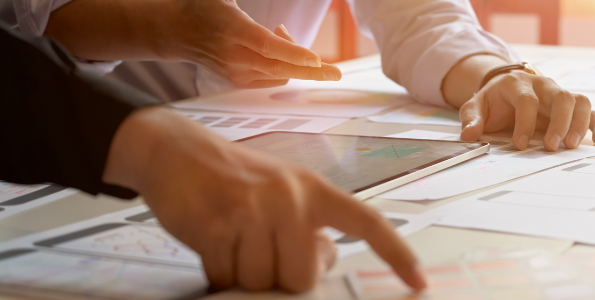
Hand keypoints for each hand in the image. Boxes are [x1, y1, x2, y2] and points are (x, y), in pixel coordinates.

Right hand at [102, 107, 425, 291]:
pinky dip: (217, 271)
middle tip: (257, 251)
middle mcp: (290, 196)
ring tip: (232, 241)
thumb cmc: (234, 178)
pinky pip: (226, 276)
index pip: (366, 223)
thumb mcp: (282, 192)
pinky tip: (213, 243)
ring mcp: (254, 209)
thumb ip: (309, 226)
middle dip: (278, 278)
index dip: (395, 253)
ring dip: (242, 274)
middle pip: (301, 277)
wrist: (176, 149)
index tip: (418, 281)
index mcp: (313, 189)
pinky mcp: (218, 224)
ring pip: (261, 282)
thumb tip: (326, 261)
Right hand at [162, 0, 340, 87]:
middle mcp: (234, 55)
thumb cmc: (206, 8)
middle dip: (311, 71)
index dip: (293, 53)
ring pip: (279, 73)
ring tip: (283, 33)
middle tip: (336, 73)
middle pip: (279, 67)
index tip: (316, 59)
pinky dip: (284, 65)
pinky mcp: (238, 82)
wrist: (178, 31)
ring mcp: (235, 72)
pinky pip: (272, 78)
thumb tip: (279, 19)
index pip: (267, 46)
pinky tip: (278, 47)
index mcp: (233, 29)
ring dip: (294, 58)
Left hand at [458, 71, 594, 150]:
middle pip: (561, 97)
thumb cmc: (493, 101)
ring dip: (579, 124)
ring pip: (579, 101)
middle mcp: (544, 86)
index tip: (519, 145)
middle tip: (552, 147)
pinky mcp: (571, 106)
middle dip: (559, 123)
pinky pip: (590, 111)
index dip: (524, 122)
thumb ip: (472, 118)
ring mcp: (559, 94)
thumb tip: (469, 135)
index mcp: (518, 84)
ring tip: (572, 146)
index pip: (527, 100)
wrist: (505, 89)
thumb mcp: (476, 107)